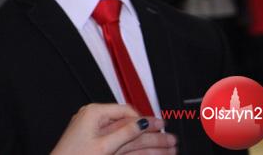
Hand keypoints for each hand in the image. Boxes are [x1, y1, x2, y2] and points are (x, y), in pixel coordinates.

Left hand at [50, 104, 175, 154]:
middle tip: (168, 136)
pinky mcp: (95, 141)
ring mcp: (94, 130)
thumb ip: (125, 133)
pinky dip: (132, 145)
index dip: (143, 120)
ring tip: (164, 146)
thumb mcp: (104, 145)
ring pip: (126, 134)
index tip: (158, 128)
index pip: (125, 110)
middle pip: (128, 123)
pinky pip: (118, 141)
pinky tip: (145, 150)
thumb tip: (142, 122)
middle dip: (149, 131)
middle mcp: (94, 118)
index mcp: (94, 112)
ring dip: (145, 140)